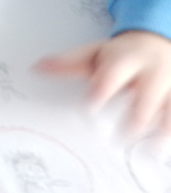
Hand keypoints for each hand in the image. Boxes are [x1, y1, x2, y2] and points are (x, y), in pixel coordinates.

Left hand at [37, 30, 170, 137]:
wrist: (158, 41)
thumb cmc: (119, 55)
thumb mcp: (94, 53)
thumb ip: (67, 62)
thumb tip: (34, 69)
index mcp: (126, 60)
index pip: (113, 74)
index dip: (103, 88)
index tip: (90, 105)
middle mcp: (153, 72)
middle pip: (148, 92)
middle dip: (137, 114)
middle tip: (121, 138)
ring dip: (165, 126)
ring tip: (153, 150)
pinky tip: (167, 147)